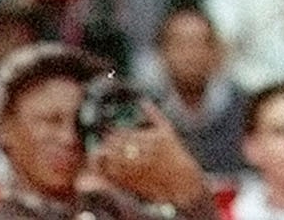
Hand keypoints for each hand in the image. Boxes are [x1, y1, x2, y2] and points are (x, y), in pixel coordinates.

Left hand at [89, 106, 207, 213]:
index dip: (113, 134)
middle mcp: (144, 154)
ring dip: (107, 158)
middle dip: (108, 145)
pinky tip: (108, 169)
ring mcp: (139, 170)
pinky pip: (118, 177)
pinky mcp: (137, 182)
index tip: (109, 134)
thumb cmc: (174, 152)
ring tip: (103, 156)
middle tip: (103, 144)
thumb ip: (154, 114)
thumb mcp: (167, 130)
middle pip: (118, 148)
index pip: (124, 134)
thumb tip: (143, 100)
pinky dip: (110, 172)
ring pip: (115, 163)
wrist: (180, 180)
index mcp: (150, 139)